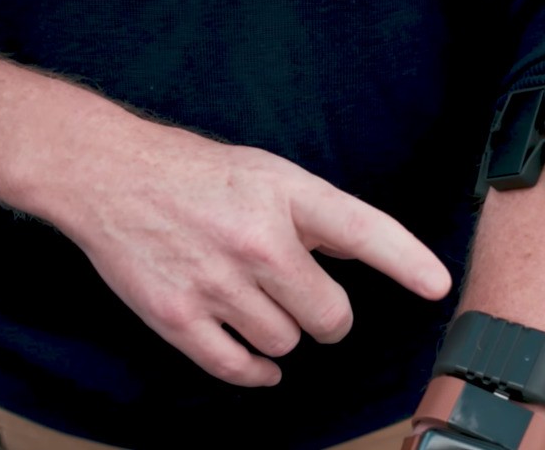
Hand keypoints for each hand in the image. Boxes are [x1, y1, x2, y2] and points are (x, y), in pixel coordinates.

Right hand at [43, 125, 451, 386]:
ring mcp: (215, 282)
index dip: (406, 260)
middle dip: (327, 316)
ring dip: (281, 333)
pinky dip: (255, 371)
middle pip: (329, 317)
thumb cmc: (197, 174)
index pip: (362, 230)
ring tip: (255, 301)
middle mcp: (256, 240)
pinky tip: (256, 358)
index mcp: (285, 195)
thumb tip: (369, 251)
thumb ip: (317, 215)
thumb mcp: (268, 173)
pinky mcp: (176, 316)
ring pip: (286, 345)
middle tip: (306, 298)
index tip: (436, 284)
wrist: (109, 176)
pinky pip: (239, 369)